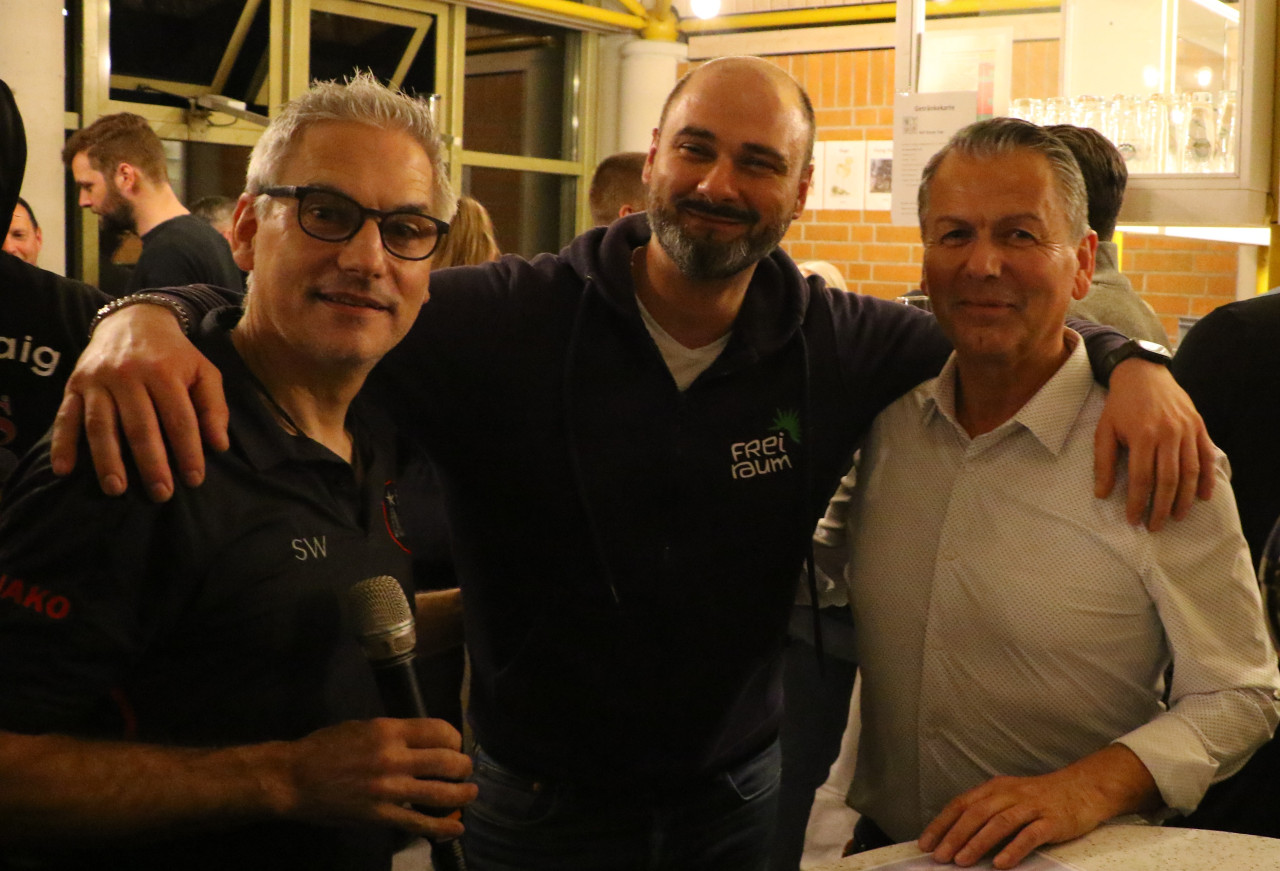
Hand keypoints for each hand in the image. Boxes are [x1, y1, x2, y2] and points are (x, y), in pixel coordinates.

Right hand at [50, 304, 228, 501]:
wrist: (133, 319)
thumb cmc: (174, 354)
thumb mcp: (203, 370)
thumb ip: (214, 406)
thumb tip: (219, 445)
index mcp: (164, 372)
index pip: (179, 419)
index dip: (188, 451)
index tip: (194, 480)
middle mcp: (128, 375)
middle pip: (140, 426)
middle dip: (151, 464)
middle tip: (161, 494)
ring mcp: (98, 380)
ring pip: (101, 425)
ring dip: (107, 460)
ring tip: (116, 489)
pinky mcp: (74, 384)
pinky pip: (65, 416)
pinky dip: (62, 443)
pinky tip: (64, 470)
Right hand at [273, 718, 476, 839]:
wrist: (294, 778)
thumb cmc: (325, 747)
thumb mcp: (363, 727)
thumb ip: (395, 733)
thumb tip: (423, 741)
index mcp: (390, 731)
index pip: (440, 731)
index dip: (455, 738)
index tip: (456, 745)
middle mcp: (395, 758)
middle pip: (447, 761)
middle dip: (464, 766)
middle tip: (466, 770)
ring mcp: (390, 789)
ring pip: (441, 793)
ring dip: (463, 794)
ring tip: (470, 793)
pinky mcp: (381, 815)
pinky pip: (419, 823)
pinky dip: (442, 827)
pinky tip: (456, 828)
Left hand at [917, 745, 1157, 868]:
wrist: (1083, 788)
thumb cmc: (1040, 798)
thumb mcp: (1009, 797)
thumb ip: (987, 812)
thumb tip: (957, 837)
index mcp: (995, 788)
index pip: (961, 804)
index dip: (941, 824)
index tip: (925, 843)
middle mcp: (1009, 794)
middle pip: (976, 814)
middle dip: (954, 836)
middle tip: (940, 857)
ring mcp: (1031, 807)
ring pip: (999, 824)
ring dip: (977, 843)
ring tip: (962, 862)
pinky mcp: (1052, 821)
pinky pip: (1029, 836)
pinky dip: (1013, 849)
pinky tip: (1000, 864)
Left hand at [1093, 358, 1214, 530]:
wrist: (1143, 373)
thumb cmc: (1120, 404)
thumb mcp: (1104, 430)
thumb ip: (1103, 462)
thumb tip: (1101, 494)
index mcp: (1142, 436)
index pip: (1142, 478)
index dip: (1138, 502)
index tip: (1133, 519)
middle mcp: (1168, 434)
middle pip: (1168, 480)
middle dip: (1161, 507)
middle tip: (1155, 526)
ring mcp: (1187, 430)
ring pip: (1190, 472)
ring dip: (1184, 499)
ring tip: (1176, 517)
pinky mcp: (1199, 426)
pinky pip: (1207, 457)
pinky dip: (1206, 478)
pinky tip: (1202, 497)